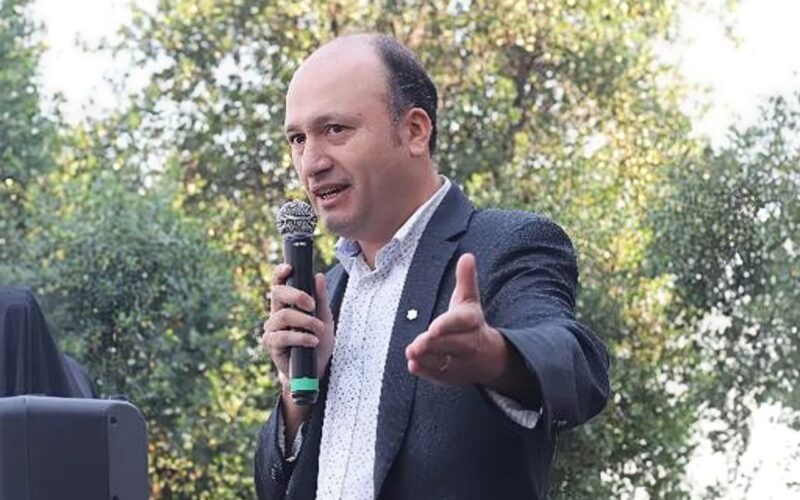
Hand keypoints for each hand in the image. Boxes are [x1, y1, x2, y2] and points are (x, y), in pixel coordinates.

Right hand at [261, 264, 334, 389]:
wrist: (317, 369)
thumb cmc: (319, 341)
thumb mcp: (325, 318)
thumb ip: (321, 298)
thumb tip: (318, 276)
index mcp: (288, 303)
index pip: (279, 283)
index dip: (280, 273)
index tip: (290, 268)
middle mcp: (276, 313)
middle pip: (277, 293)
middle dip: (296, 295)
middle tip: (312, 304)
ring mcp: (272, 329)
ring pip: (283, 315)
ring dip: (305, 321)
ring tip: (319, 329)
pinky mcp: (272, 344)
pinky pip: (282, 336)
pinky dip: (300, 337)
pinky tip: (312, 341)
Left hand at [405, 253, 507, 386]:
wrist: (488, 356)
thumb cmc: (470, 323)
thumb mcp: (469, 299)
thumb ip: (466, 279)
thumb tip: (467, 256)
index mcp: (472, 321)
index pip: (460, 322)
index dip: (447, 325)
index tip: (434, 326)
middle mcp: (468, 343)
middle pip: (451, 343)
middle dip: (433, 344)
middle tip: (417, 344)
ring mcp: (460, 361)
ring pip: (444, 361)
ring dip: (427, 358)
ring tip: (412, 353)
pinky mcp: (451, 375)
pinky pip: (439, 376)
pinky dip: (426, 372)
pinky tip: (413, 366)